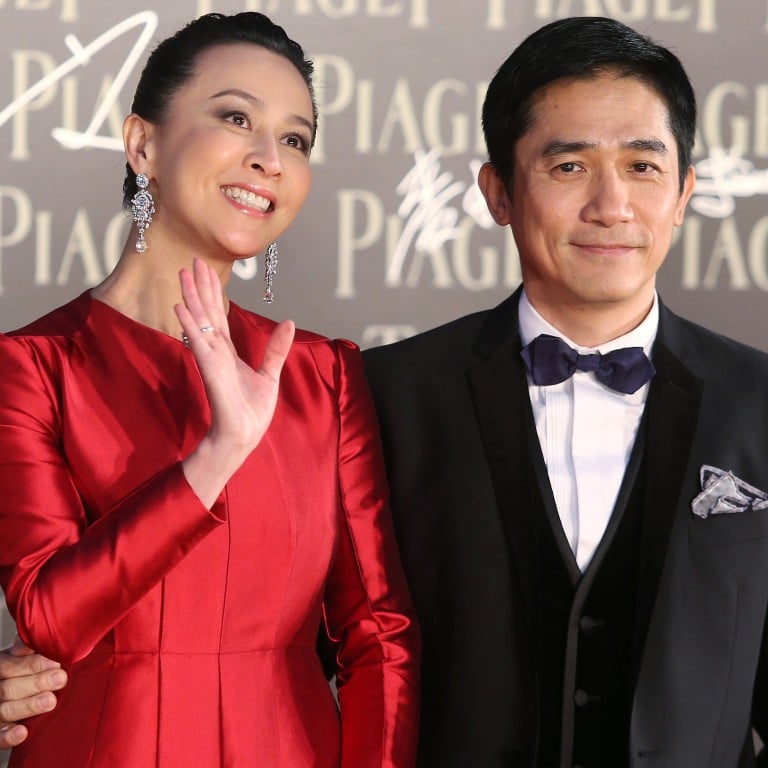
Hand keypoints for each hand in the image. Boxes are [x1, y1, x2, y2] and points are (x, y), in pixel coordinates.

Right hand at [0, 638, 67, 748]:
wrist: (11, 691)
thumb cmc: (20, 672)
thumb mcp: (18, 658)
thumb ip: (26, 651)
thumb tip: (38, 639)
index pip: (8, 666)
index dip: (30, 665)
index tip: (55, 662)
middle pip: (8, 688)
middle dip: (36, 683)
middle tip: (60, 678)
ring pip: (4, 710)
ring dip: (28, 706)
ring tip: (50, 701)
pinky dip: (7, 737)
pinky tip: (23, 732)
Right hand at [175, 259, 294, 505]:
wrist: (243, 435)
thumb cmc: (251, 410)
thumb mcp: (270, 374)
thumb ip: (276, 349)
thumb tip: (289, 323)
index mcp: (228, 352)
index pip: (218, 316)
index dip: (212, 293)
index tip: (206, 270)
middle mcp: (216, 351)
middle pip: (207, 312)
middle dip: (200, 287)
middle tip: (192, 261)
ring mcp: (212, 359)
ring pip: (200, 322)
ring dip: (191, 298)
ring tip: (183, 274)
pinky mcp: (211, 370)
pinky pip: (199, 343)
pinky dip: (190, 325)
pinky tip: (180, 306)